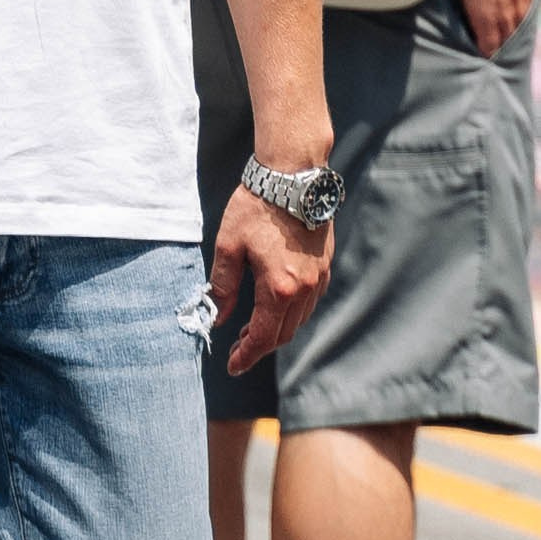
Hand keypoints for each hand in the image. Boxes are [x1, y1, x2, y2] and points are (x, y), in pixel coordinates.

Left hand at [209, 184, 331, 376]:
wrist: (294, 174)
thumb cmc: (257, 206)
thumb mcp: (228, 246)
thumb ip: (222, 286)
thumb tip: (215, 317)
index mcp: (279, 287)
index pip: (262, 337)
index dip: (245, 356)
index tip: (231, 365)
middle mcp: (305, 288)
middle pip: (283, 334)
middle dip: (259, 346)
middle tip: (237, 348)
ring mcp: (319, 277)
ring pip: (299, 319)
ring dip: (276, 329)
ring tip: (251, 327)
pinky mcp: (325, 265)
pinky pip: (310, 301)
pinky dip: (292, 311)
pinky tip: (275, 303)